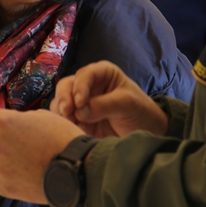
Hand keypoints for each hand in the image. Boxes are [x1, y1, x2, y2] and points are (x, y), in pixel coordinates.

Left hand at [0, 109, 83, 203]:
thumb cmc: (63, 138)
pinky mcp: (5, 188)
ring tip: (17, 165)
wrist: (76, 168)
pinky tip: (21, 177)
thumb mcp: (44, 117)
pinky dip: (5, 180)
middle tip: (6, 146)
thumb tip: (17, 123)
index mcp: (4, 123)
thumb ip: (23, 119)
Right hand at [50, 61, 167, 137]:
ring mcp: (81, 103)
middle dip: (64, 98)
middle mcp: (88, 85)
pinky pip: (62, 119)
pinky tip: (68, 129)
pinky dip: (61, 123)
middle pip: (66, 86)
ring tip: (70, 123)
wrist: (146, 133)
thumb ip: (105, 105)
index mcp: (102, 73)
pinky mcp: (77, 120)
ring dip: (60, 112)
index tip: (80, 102)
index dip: (80, 87)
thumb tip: (80, 111)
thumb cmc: (141, 111)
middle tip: (68, 112)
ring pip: (60, 102)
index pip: (85, 75)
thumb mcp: (127, 104)